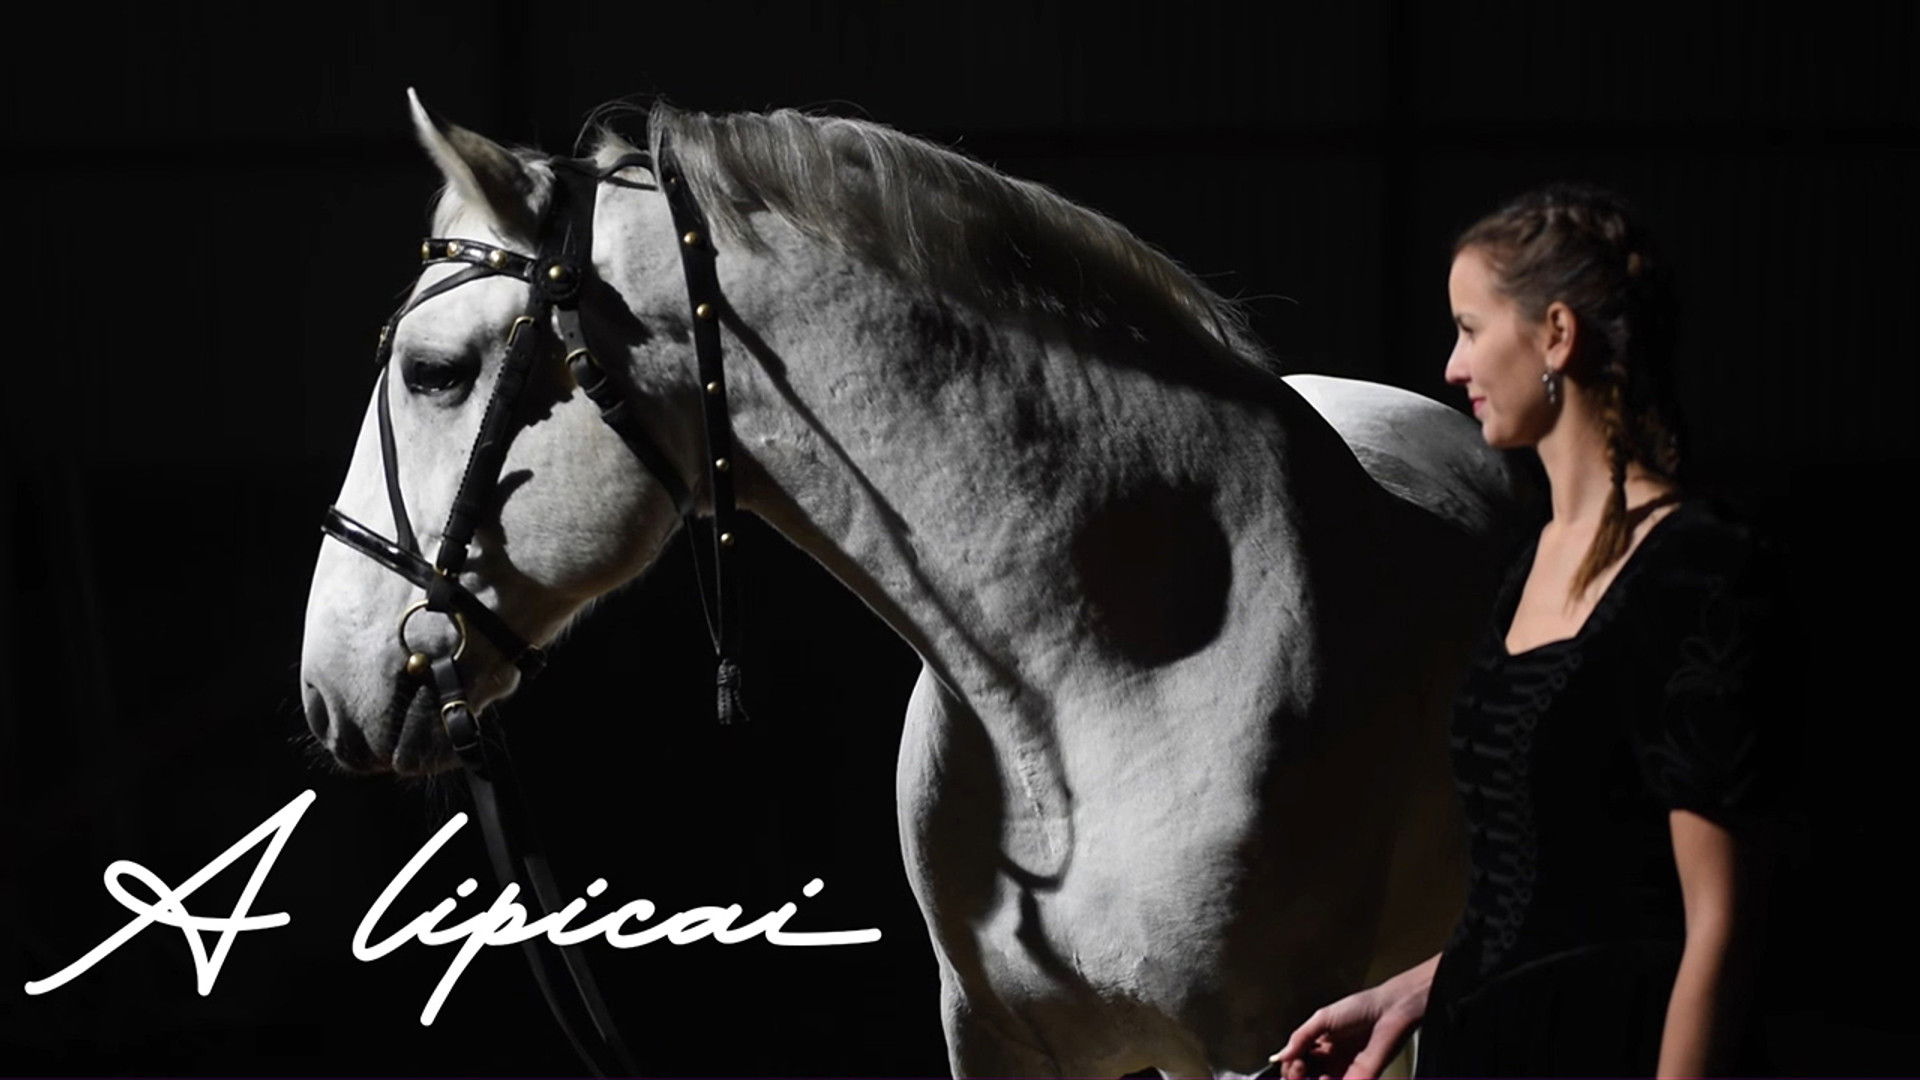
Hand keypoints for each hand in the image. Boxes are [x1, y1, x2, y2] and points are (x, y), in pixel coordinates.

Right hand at [1267, 981, 1423, 1079]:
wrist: (1391, 1011)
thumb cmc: (1362, 1008)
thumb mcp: (1323, 1019)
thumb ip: (1300, 1038)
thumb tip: (1279, 1056)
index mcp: (1319, 1047)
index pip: (1295, 1064)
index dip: (1290, 1067)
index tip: (1293, 1062)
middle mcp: (1330, 1063)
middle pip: (1303, 1079)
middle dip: (1295, 1077)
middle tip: (1298, 1069)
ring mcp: (1344, 1073)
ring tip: (1316, 1076)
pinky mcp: (1360, 1079)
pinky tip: (1326, 1079)